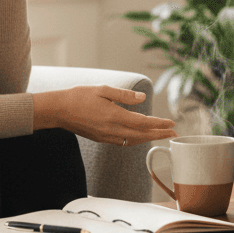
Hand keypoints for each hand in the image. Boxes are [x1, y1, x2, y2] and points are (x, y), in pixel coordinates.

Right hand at [33, 86, 176, 145]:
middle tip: (174, 133)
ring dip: (148, 138)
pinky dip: (135, 140)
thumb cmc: (79, 97)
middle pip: (142, 135)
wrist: (59, 110)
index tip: (172, 123)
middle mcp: (112, 130)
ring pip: (133, 141)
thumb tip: (142, 99)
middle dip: (159, 134)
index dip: (159, 124)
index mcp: (114, 116)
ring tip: (161, 135)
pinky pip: (123, 142)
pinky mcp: (101, 139)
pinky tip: (139, 136)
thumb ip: (124, 95)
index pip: (143, 123)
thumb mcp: (103, 90)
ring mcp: (106, 137)